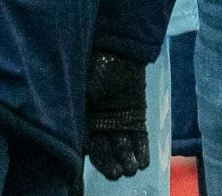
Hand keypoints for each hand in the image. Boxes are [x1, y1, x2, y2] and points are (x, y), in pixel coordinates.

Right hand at [84, 51, 148, 179]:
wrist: (119, 49)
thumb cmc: (96, 67)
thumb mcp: (83, 90)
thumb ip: (80, 113)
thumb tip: (78, 140)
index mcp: (84, 118)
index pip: (87, 145)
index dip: (93, 159)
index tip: (94, 172)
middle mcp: (100, 123)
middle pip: (104, 149)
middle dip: (110, 162)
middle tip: (117, 173)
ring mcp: (119, 120)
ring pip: (122, 145)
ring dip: (127, 158)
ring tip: (131, 170)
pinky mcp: (136, 115)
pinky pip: (138, 136)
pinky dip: (140, 149)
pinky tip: (143, 162)